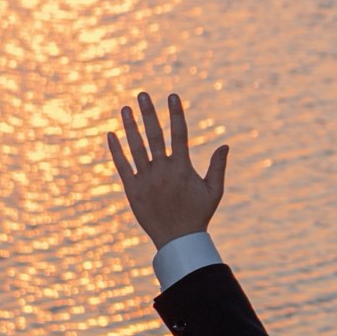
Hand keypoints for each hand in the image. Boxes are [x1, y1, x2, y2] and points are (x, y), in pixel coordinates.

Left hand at [108, 90, 229, 247]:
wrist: (177, 241)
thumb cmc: (198, 215)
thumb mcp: (214, 191)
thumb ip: (218, 167)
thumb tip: (225, 144)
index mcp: (182, 168)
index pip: (179, 134)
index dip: (176, 113)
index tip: (172, 96)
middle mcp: (163, 170)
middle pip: (154, 136)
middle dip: (148, 113)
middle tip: (142, 94)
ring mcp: (146, 180)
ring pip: (136, 148)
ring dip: (130, 126)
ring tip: (125, 108)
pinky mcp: (132, 190)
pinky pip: (122, 166)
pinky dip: (116, 150)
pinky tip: (110, 134)